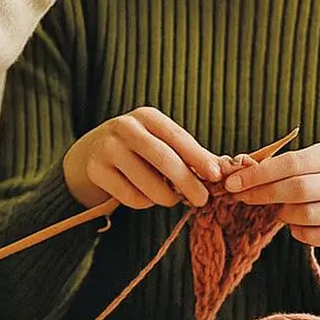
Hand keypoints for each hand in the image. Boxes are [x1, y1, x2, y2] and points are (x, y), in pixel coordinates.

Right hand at [62, 107, 221, 210]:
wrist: (92, 151)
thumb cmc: (140, 148)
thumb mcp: (162, 141)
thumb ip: (192, 155)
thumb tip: (228, 170)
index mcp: (146, 116)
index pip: (177, 137)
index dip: (199, 158)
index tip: (216, 176)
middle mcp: (125, 127)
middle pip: (164, 159)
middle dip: (188, 183)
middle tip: (202, 200)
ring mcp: (107, 148)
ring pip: (149, 183)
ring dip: (167, 198)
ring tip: (170, 197)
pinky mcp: (96, 170)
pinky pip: (131, 197)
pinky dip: (144, 203)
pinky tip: (144, 195)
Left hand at [224, 142, 319, 250]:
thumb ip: (290, 164)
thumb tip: (242, 169)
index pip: (292, 163)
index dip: (258, 174)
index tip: (232, 181)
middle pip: (296, 190)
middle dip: (261, 194)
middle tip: (240, 196)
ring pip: (304, 215)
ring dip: (281, 213)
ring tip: (277, 208)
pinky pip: (314, 237)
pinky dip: (297, 231)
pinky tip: (296, 223)